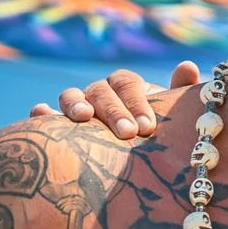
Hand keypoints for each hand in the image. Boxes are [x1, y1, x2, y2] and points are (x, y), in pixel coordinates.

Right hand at [42, 60, 200, 137]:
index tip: (147, 127)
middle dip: (114, 110)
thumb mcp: (168, 118)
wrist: (131, 162)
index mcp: (125, 88)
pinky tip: (39, 115)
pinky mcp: (56, 127)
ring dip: (75, 103)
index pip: (126, 83)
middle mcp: (99, 94)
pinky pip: (44, 116)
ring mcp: (75, 108)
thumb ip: (179, 93)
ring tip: (83, 117)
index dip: (136, 101)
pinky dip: (41, 114)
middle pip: (101, 91)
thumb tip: (188, 66)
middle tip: (128, 134)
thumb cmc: (152, 135)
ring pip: (70, 96)